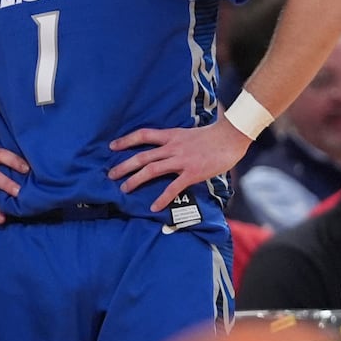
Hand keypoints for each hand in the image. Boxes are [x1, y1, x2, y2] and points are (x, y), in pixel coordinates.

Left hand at [108, 119, 250, 212]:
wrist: (230, 137)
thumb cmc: (213, 136)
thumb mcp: (188, 134)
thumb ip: (176, 141)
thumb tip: (166, 149)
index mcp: (171, 136)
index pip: (143, 135)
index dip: (126, 141)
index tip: (112, 146)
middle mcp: (172, 147)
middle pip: (142, 156)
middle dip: (124, 166)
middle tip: (110, 175)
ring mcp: (181, 160)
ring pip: (152, 170)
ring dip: (136, 180)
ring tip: (124, 189)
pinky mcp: (192, 173)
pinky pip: (173, 187)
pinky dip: (162, 198)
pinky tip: (154, 207)